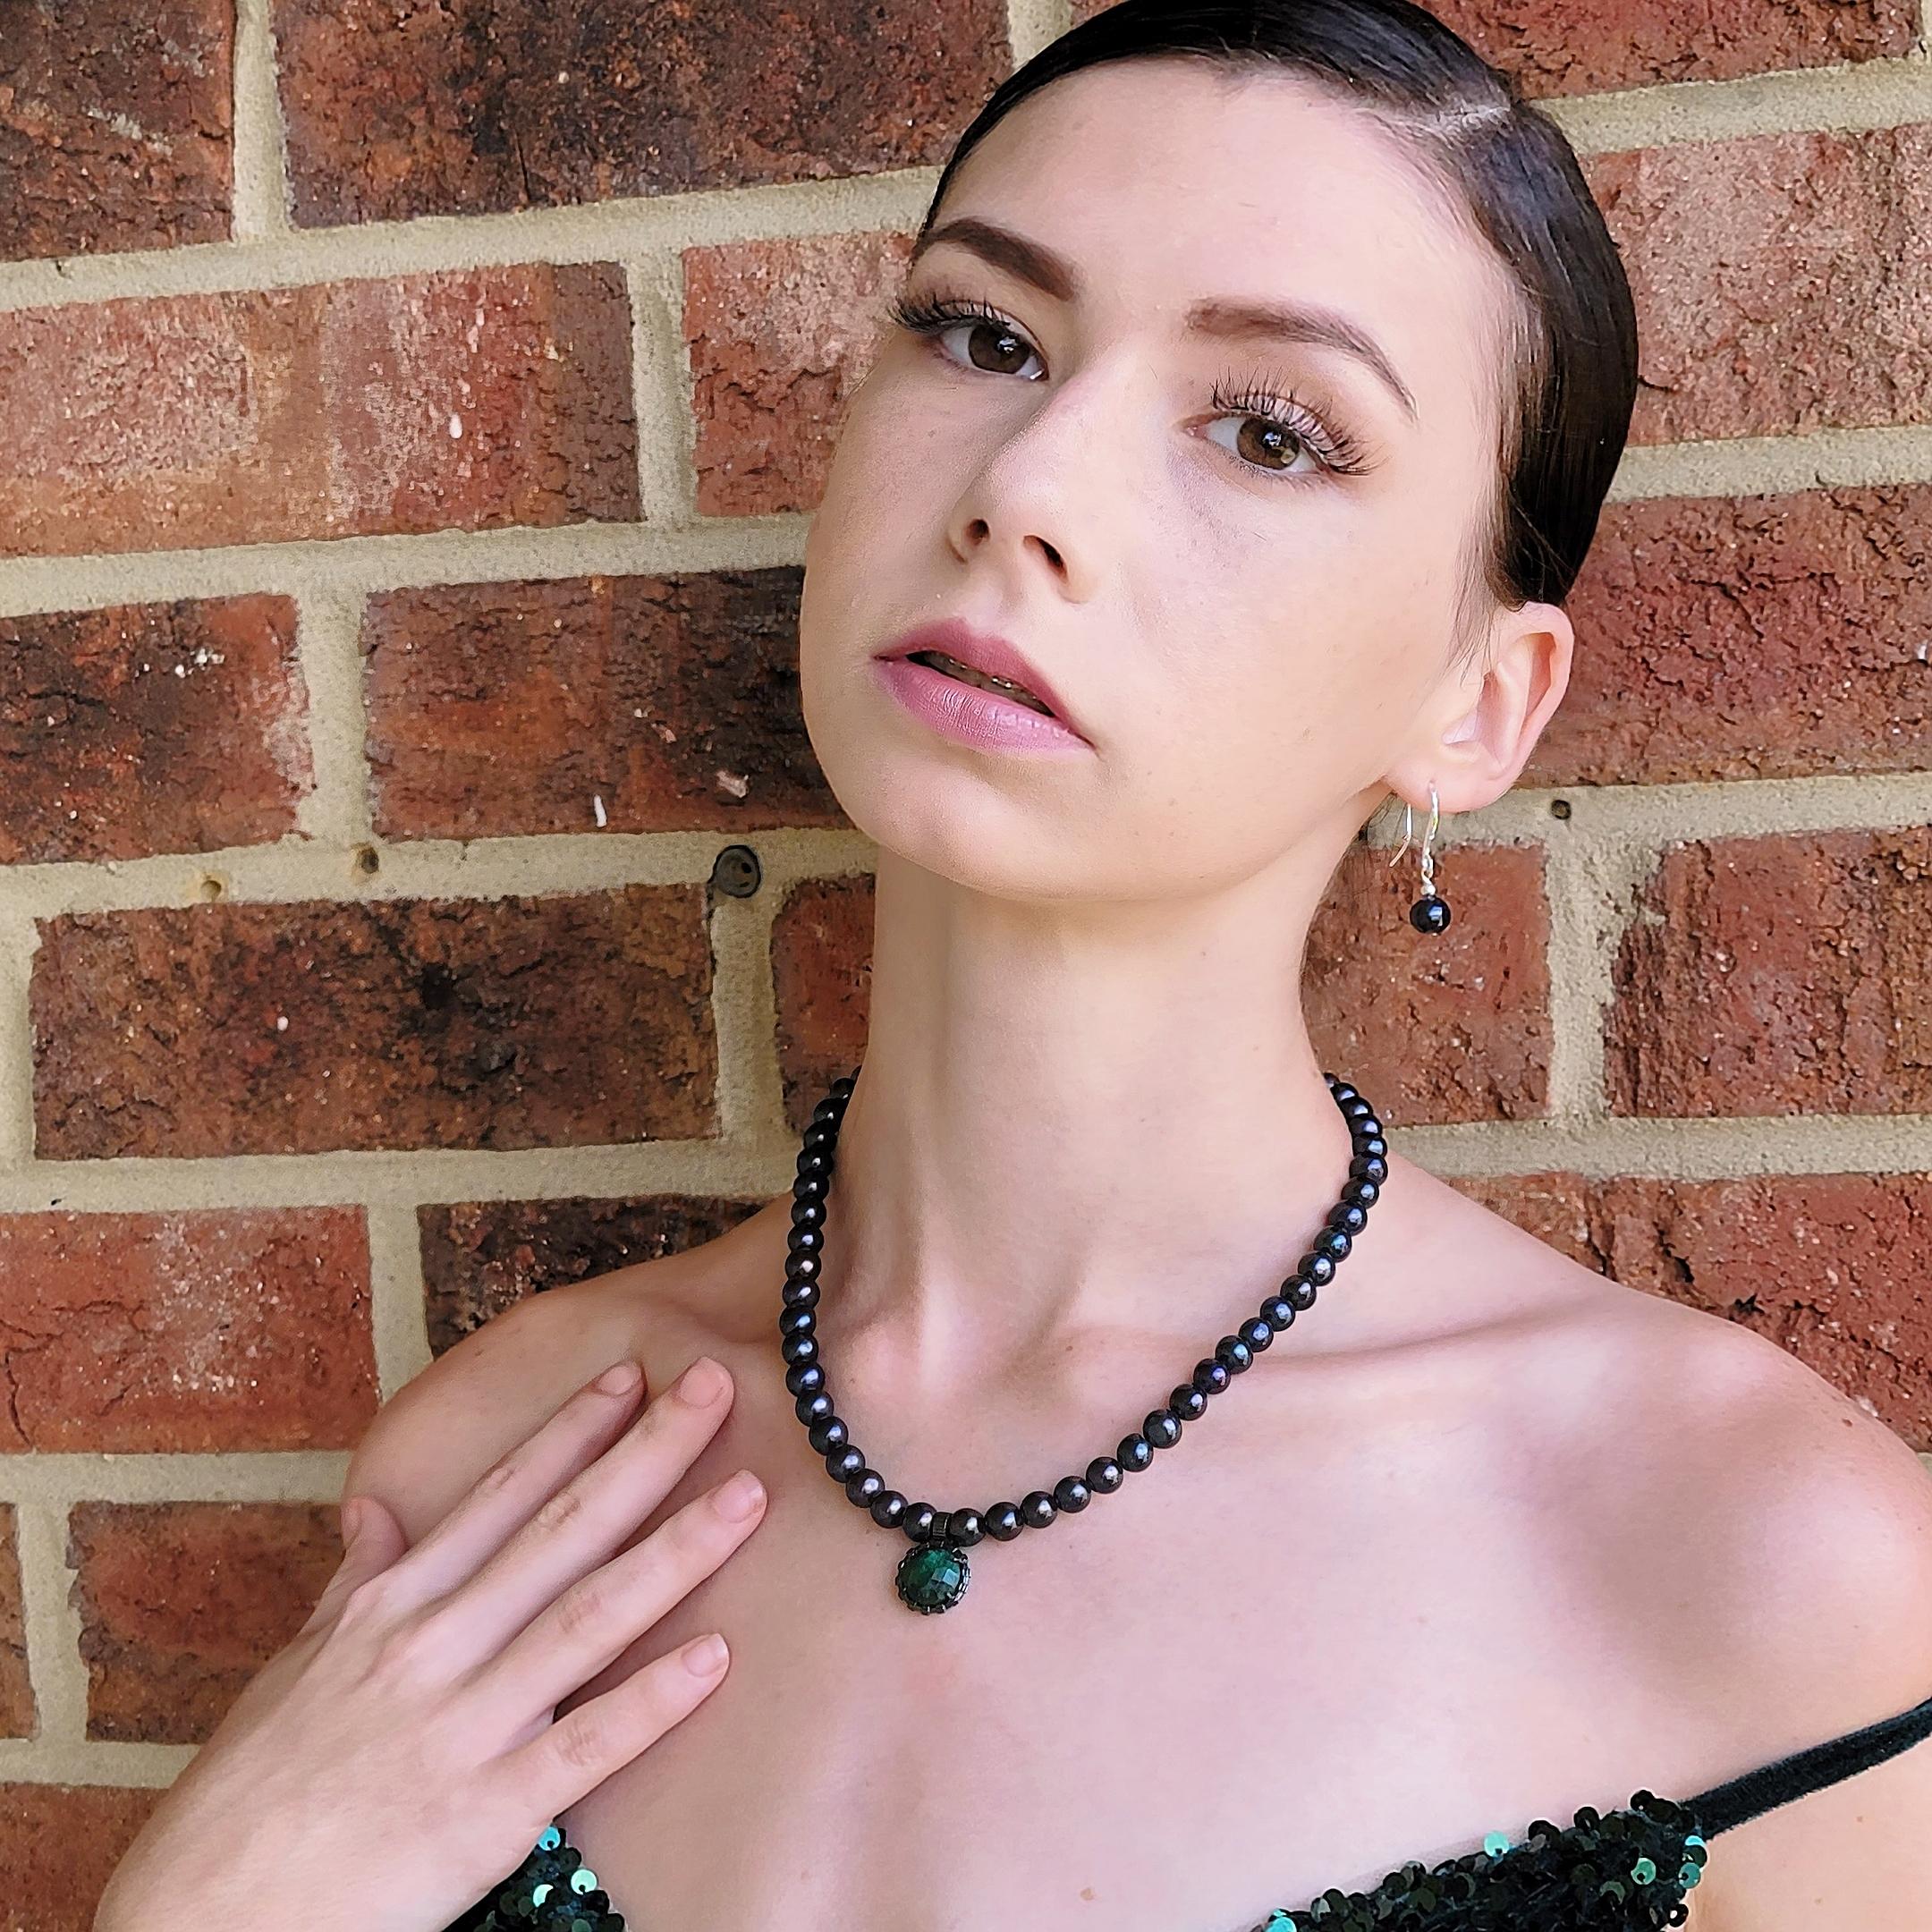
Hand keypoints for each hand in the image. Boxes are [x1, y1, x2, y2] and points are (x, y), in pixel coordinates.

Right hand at [93, 1354, 765, 1931]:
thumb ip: (351, 1588)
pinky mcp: (485, 1815)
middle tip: (718, 1386)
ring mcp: (463, 1727)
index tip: (633, 1373)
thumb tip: (372, 1511)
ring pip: (590, 1618)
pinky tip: (717, 1659)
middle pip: (563, 1531)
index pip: (501, 1497)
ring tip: (748, 1495)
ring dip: (676, 1552)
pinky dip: (652, 1702)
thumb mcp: (293, 1671)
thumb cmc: (248, 1797)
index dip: (572, 1432)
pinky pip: (585, 1749)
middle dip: (647, 1453)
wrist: (201, 1924)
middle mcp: (434, 1648)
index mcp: (391, 1608)